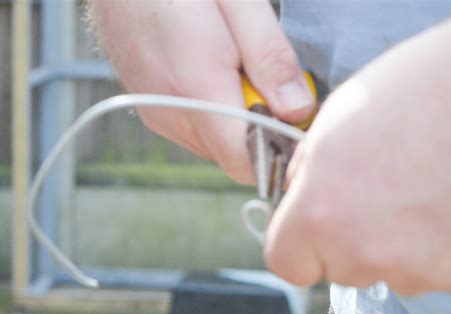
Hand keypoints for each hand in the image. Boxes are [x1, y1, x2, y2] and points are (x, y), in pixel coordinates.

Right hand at [88, 0, 313, 182]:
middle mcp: (173, 115)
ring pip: (215, 146)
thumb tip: (298, 110)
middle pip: (233, 157)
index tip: (297, 126)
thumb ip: (270, 60)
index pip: (245, 161)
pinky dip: (216, 117)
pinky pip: (197, 131)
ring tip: (238, 74)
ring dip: (237, 123)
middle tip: (270, 86)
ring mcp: (159, 116)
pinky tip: (216, 78)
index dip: (278, 154)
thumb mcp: (241, 3)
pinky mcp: (152, 112)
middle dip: (261, 132)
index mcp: (198, 89)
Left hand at [265, 16, 450, 293]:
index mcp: (320, 215)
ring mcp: (418, 268)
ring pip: (388, 271)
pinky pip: (431, 269)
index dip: (298, 246)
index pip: (288, 263)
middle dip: (349, 239)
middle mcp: (364, 252)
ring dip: (395, 244)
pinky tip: (445, 202)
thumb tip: (298, 197)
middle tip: (377, 193)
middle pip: (339, 267)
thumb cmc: (414, 90)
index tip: (312, 227)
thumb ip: (306, 175)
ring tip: (419, 190)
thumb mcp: (332, 122)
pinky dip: (435, 246)